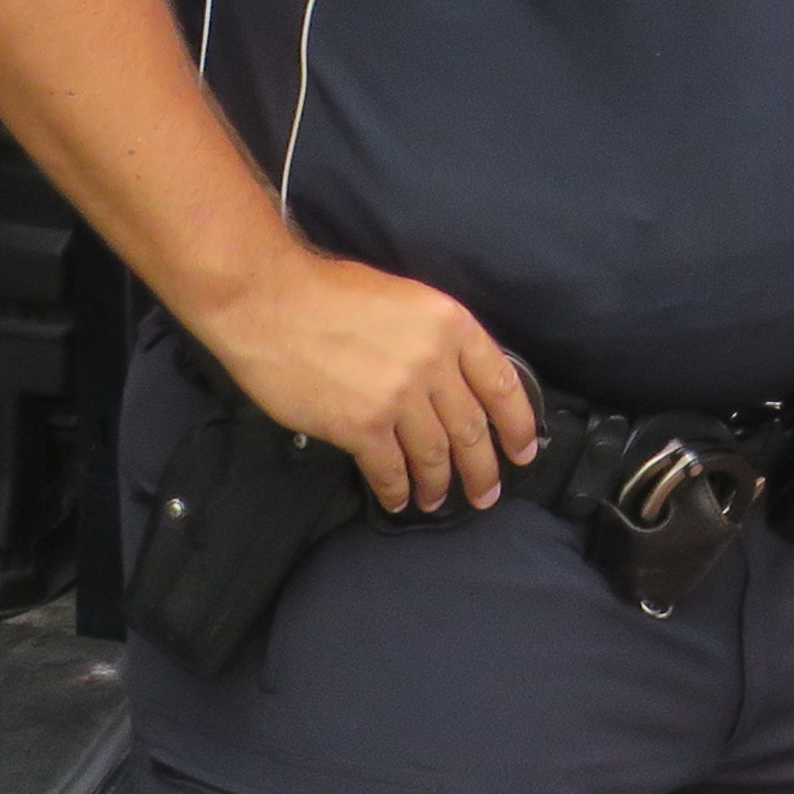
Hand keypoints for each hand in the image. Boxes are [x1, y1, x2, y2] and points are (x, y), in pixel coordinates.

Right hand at [188, 246, 537, 512]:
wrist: (270, 301)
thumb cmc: (329, 292)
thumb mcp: (405, 299)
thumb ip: (436, 339)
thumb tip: (453, 383)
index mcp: (450, 324)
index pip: (503, 384)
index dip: (518, 425)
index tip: (523, 451)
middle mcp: (433, 362)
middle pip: (472, 429)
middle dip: (484, 469)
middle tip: (487, 494)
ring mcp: (398, 397)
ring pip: (435, 455)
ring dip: (439, 485)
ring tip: (438, 501)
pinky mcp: (361, 426)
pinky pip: (390, 470)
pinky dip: (397, 490)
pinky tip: (398, 499)